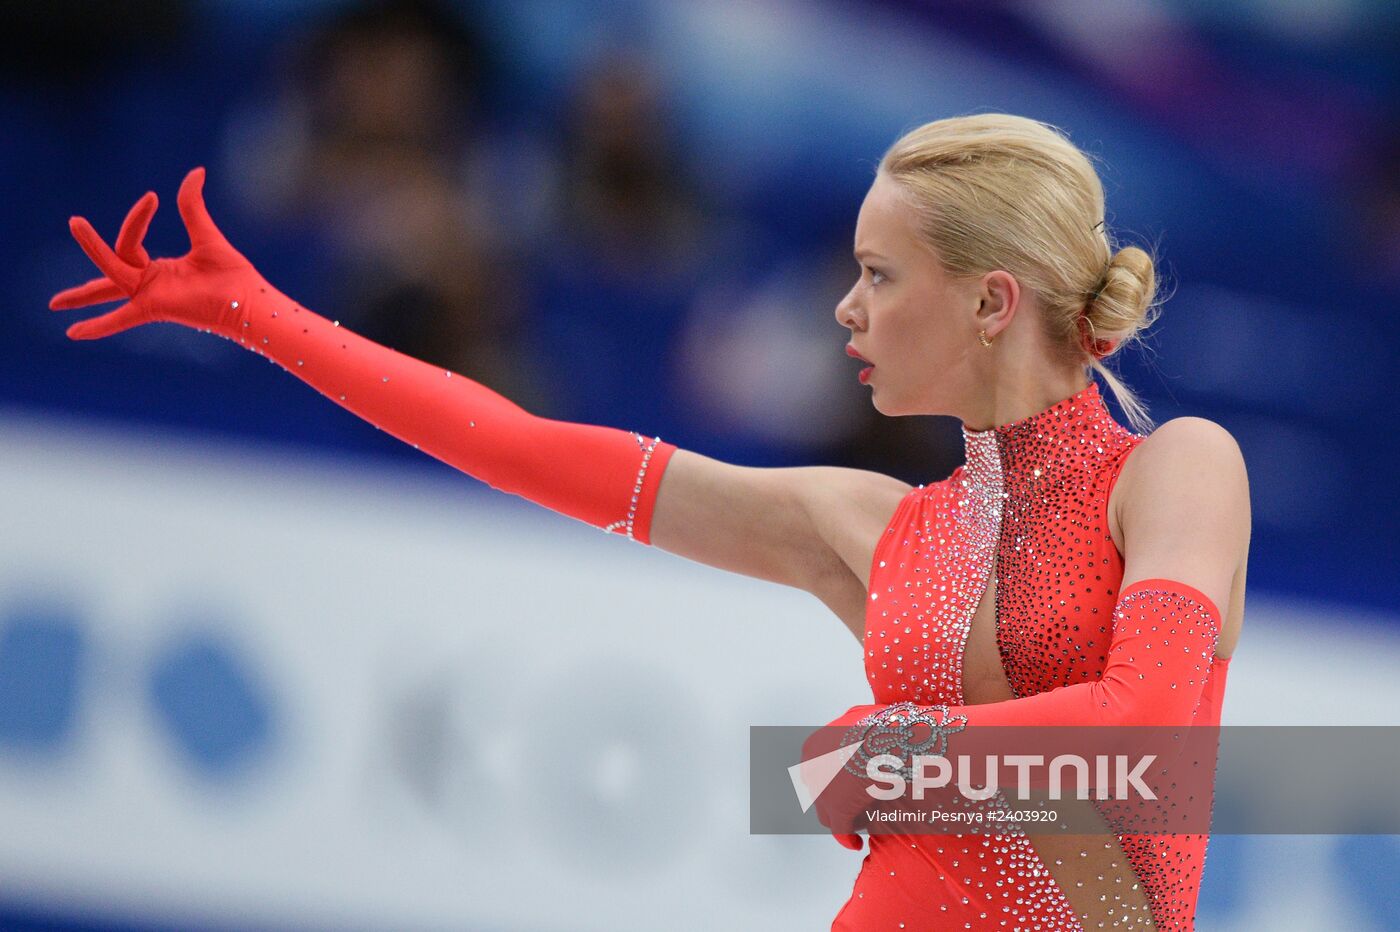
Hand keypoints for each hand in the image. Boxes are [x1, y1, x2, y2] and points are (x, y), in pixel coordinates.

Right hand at [50, 167, 264, 340]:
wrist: (248, 300)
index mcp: (158, 270)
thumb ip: (192, 206)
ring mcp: (150, 296)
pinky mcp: (156, 308)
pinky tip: (72, 333)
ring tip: (60, 294)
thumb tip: (197, 171)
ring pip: (111, 278)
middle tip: (73, 221)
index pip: (130, 240)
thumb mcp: (206, 234)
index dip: (137, 218)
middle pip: (109, 264)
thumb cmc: (233, 276)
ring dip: (86, 283)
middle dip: (90, 245)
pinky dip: (99, 325)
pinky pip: (122, 318)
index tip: (153, 197)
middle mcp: (150, 283)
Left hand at [801, 703, 884, 849]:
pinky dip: (847, 839)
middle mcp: (811, 770)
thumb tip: (853, 724)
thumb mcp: (857, 716)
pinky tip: (855, 843)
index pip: (815, 771)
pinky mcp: (838, 811)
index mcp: (812, 747)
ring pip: (827, 814)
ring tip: (859, 821)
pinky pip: (840, 832)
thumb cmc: (879, 725)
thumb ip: (848, 724)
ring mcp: (822, 793)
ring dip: (842, 818)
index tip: (846, 787)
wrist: (889, 741)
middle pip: (819, 792)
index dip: (832, 780)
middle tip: (854, 804)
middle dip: (835, 799)